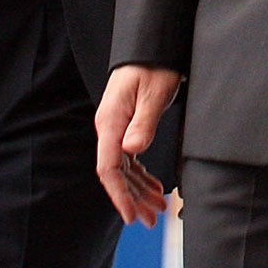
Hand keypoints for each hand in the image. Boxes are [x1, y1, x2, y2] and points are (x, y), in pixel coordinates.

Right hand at [94, 64, 179, 225]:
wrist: (152, 46)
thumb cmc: (153, 65)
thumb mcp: (153, 93)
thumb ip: (143, 122)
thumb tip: (132, 150)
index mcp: (111, 122)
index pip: (109, 169)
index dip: (120, 195)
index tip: (131, 215)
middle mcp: (111, 128)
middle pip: (117, 174)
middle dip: (133, 200)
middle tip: (151, 220)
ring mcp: (118, 128)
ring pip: (125, 169)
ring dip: (140, 190)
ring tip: (158, 208)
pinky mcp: (127, 126)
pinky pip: (131, 158)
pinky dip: (142, 175)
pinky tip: (154, 187)